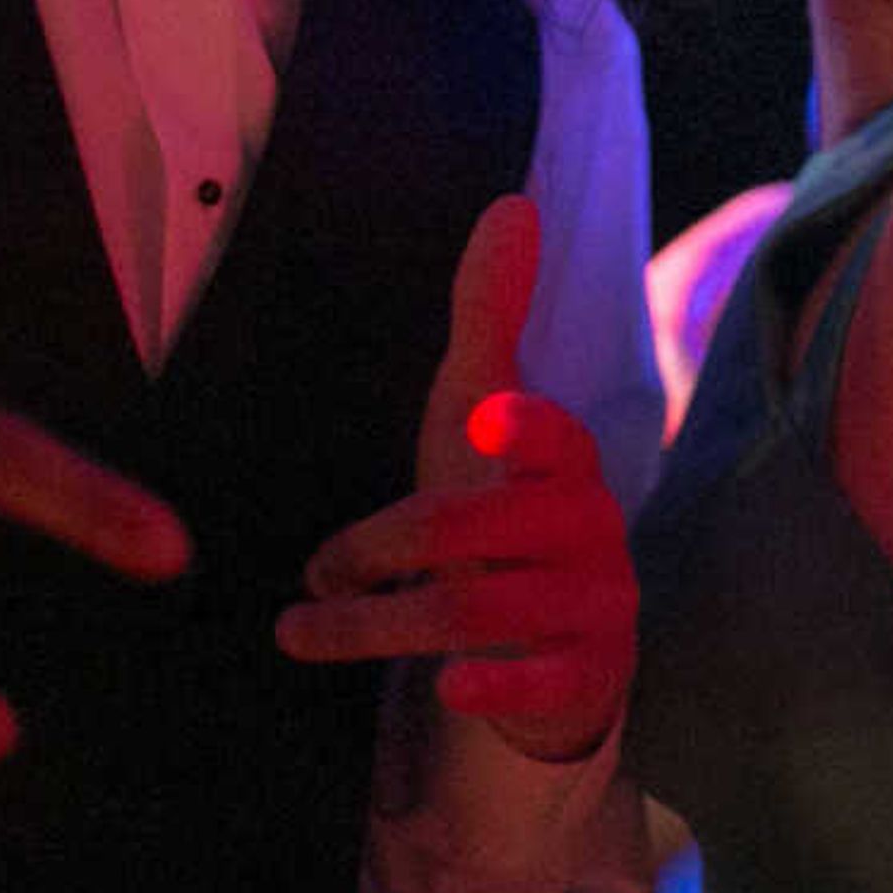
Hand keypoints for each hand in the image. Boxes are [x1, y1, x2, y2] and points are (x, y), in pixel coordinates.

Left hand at [278, 195, 637, 762]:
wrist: (561, 635)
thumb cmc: (505, 503)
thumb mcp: (485, 412)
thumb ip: (492, 316)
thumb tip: (512, 203)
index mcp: (567, 461)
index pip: (556, 438)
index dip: (524, 427)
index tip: (481, 419)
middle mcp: (593, 529)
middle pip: (482, 531)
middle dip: (381, 546)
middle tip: (311, 568)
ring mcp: (595, 605)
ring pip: (480, 611)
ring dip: (375, 626)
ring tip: (297, 629)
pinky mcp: (585, 676)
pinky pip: (540, 683)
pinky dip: (491, 686)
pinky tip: (443, 689)